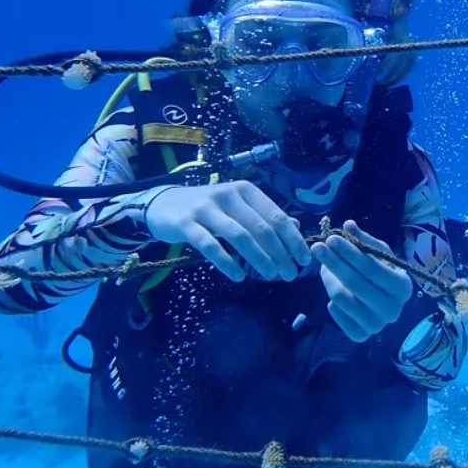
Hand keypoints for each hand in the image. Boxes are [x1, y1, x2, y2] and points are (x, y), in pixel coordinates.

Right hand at [144, 180, 309, 281]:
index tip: (304, 260)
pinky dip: (227, 262)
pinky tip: (238, 276)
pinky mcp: (186, 224)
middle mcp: (229, 195)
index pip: (276, 216)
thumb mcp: (238, 206)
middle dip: (280, 253)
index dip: (293, 239)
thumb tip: (295, 226)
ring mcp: (206, 208)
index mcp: (245, 191)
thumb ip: (264, 215)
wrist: (162, 204)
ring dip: (259, 259)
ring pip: (240, 236)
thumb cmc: (208, 208)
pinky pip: (211, 246)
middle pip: (261, 228)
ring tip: (271, 276)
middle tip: (290, 274)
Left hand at [312, 220, 412, 342]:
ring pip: (343, 299)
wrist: (383, 303)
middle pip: (355, 283)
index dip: (350, 252)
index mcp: (403, 287)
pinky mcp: (361, 336)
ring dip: (329, 280)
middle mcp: (393, 310)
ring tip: (323, 267)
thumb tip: (348, 225)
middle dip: (334, 262)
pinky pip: (338, 317)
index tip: (331, 239)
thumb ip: (363, 241)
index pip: (371, 267)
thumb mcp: (377, 254)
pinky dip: (333, 303)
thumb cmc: (381, 274)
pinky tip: (336, 292)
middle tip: (317, 247)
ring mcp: (378, 326)